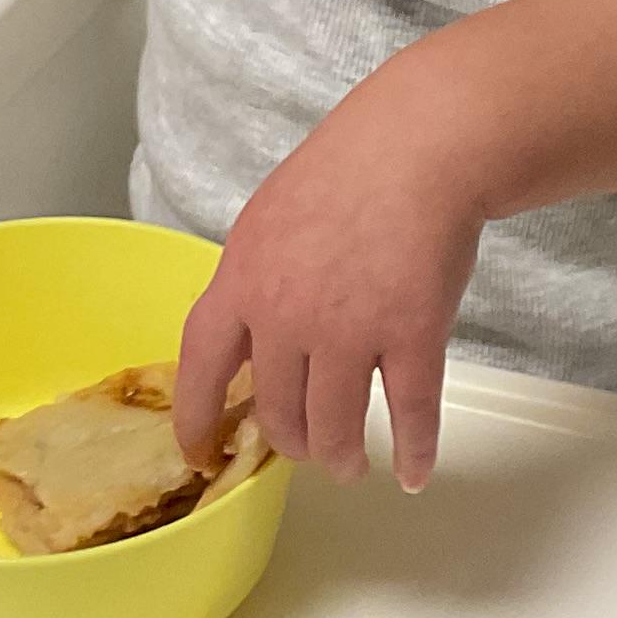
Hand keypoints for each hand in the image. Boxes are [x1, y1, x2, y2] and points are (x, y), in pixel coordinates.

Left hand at [174, 82, 482, 493]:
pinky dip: (414, 451)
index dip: (196, 418)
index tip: (199, 452)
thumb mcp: (267, 218)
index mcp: (242, 280)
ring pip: (334, 425)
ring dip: (341, 456)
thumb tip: (247, 330)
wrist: (420, 145)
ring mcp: (350, 331)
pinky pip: (410, 413)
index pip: (200, 366)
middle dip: (290, 443)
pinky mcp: (412, 336)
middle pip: (277, 410)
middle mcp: (286, 315)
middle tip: (305, 451)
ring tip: (350, 465)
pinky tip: (415, 472)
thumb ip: (252, 278)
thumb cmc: (347, 170)